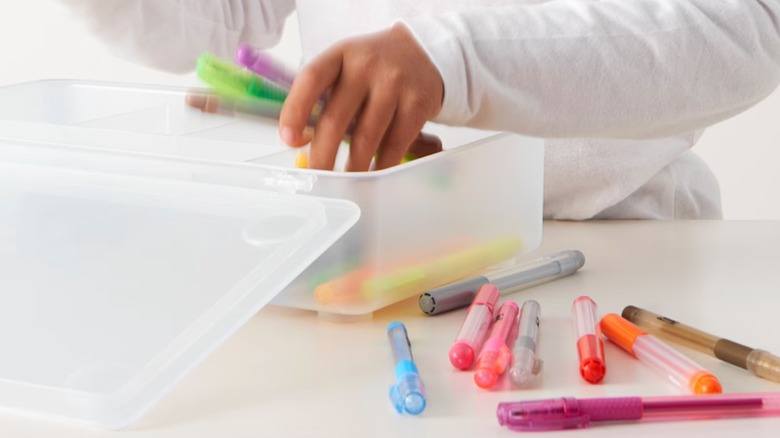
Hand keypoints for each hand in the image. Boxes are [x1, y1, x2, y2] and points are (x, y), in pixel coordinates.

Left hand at [279, 23, 443, 170]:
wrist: (424, 51)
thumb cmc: (375, 67)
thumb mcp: (346, 65)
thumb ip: (324, 95)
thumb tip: (301, 142)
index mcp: (340, 55)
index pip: (311, 80)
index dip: (295, 111)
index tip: (289, 140)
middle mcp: (366, 66)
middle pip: (336, 119)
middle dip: (322, 155)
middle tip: (317, 176)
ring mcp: (394, 84)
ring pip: (366, 138)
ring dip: (352, 167)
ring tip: (345, 183)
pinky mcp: (417, 104)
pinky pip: (394, 144)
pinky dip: (381, 166)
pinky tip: (373, 175)